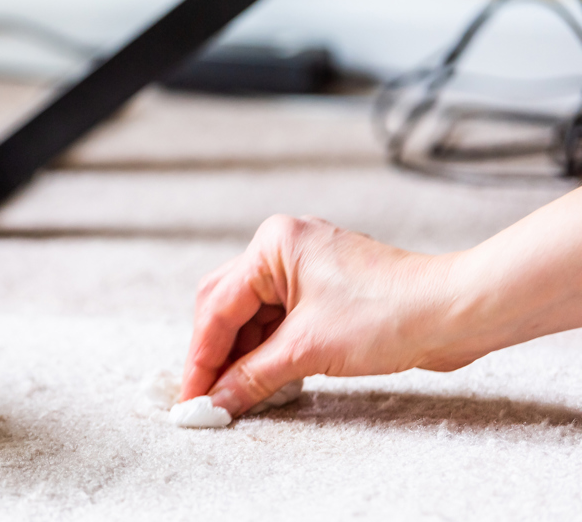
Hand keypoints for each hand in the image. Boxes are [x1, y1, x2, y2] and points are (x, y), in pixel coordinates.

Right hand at [181, 215, 467, 415]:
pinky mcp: (323, 293)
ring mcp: (304, 269)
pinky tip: (260, 382)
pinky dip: (267, 353)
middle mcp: (283, 249)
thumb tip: (215, 402)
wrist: (457, 312)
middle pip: (226, 307)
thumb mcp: (308, 350)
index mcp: (272, 245)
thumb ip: (252, 377)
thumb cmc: (391, 313)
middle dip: (214, 355)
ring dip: (242, 357)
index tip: (190, 397)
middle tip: (203, 398)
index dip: (201, 358)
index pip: (218, 307)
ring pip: (252, 317)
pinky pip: (278, 323)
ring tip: (231, 397)